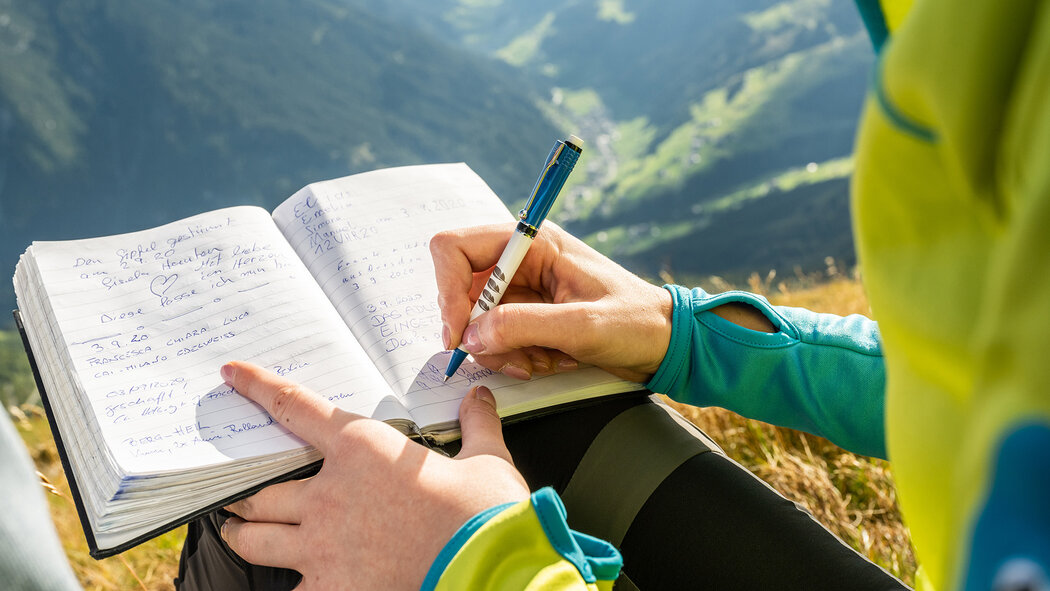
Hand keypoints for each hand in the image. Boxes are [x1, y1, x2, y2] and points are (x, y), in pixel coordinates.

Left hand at [218, 361, 528, 590]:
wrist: (484, 569)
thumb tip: (478, 397)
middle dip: (244, 491)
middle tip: (237, 492)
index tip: (234, 375)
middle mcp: (330, 494)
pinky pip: (290, 586)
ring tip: (238, 532)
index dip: (258, 387)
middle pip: (262, 490)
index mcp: (362, 450)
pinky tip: (296, 580)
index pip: (295, 407)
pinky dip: (290, 581)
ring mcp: (322, 546)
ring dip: (243, 534)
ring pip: (256, 539)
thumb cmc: (483, 515)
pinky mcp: (329, 587)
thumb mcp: (486, 461)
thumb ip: (476, 425)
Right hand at [431, 222, 673, 382]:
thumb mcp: (582, 325)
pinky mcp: (528, 317)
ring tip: (540, 361)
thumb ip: (523, 326)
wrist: (665, 344)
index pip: (456, 248)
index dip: (448, 289)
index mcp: (533, 242)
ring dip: (501, 350)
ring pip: (477, 321)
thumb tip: (472, 334)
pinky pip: (497, 339)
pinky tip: (548, 362)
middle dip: (478, 331)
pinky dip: (514, 357)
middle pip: (462, 291)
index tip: (459, 331)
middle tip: (507, 357)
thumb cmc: (637, 322)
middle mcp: (521, 261)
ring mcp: (522, 290)